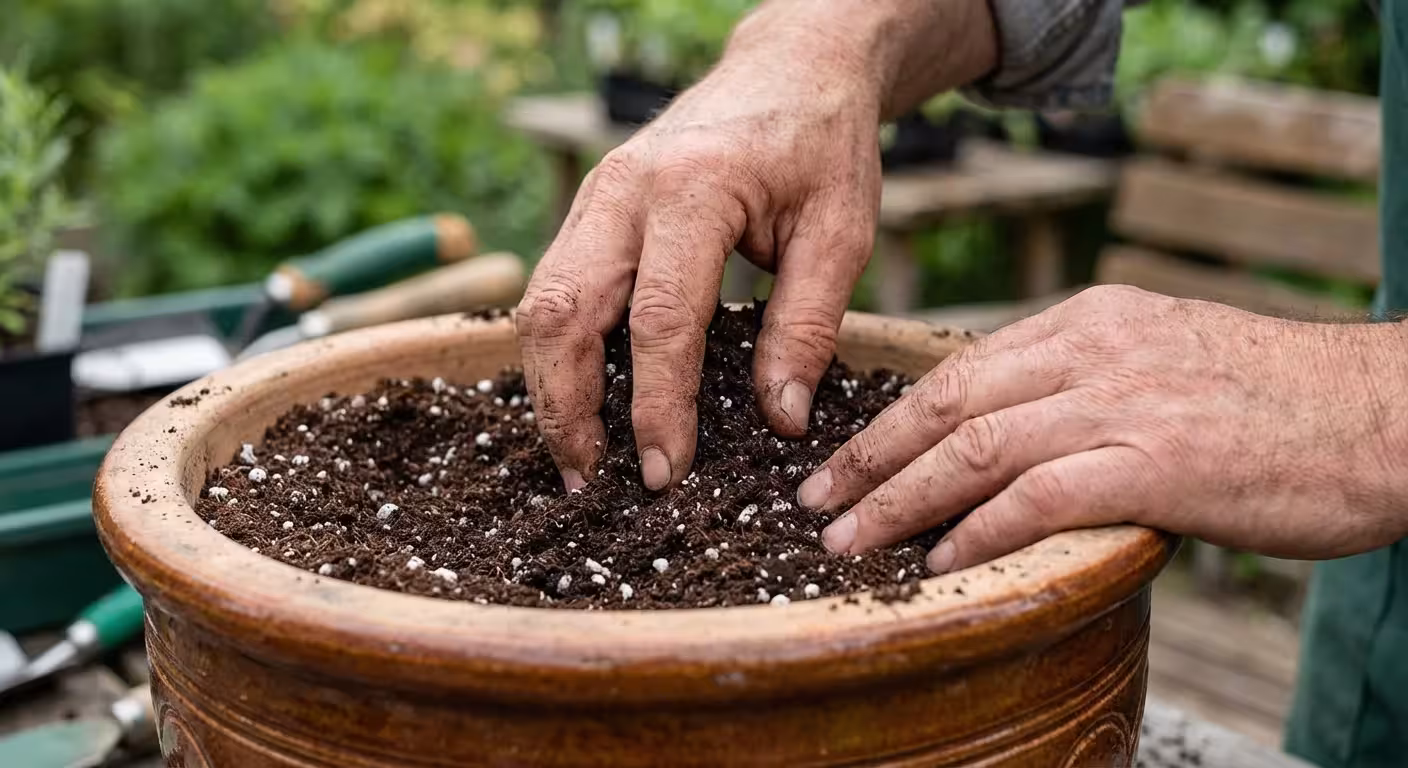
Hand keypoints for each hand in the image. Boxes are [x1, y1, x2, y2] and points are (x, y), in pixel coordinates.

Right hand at [515, 0, 997, 491]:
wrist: (791, 65)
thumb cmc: (821, 143)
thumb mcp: (841, 232)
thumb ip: (806, 326)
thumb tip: (779, 420)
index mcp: (694, 191)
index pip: (659, 320)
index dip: (658, 407)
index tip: (667, 473)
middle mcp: (624, 188)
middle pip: (564, 312)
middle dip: (566, 406)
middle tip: (588, 480)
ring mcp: (596, 193)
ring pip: (541, 301)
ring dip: (548, 384)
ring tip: (575, 455)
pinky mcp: (591, 206)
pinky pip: (554, 285)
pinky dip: (557, 348)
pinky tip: (577, 397)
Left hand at [800, 286, 1407, 572]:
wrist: (1385, 413)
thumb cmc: (1278, 401)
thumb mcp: (1167, 359)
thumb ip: (1088, 384)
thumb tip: (1014, 436)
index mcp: (1092, 320)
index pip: (962, 367)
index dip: (894, 418)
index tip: (847, 457)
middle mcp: (1093, 350)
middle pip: (947, 402)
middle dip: (870, 457)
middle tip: (815, 502)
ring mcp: (1120, 403)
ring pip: (973, 448)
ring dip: (898, 500)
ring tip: (849, 541)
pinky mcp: (1152, 463)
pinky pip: (1036, 498)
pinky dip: (976, 531)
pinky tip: (938, 562)